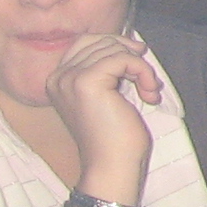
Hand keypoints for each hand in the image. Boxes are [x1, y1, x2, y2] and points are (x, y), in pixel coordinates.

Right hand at [42, 32, 156, 205]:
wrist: (111, 165)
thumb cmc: (114, 135)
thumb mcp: (107, 94)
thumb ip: (107, 69)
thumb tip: (132, 44)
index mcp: (58, 79)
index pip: (87, 41)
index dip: (117, 46)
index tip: (138, 63)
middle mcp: (58, 77)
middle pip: (101, 42)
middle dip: (130, 56)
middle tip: (146, 81)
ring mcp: (69, 79)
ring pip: (115, 50)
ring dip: (141, 68)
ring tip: (148, 91)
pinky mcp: (86, 82)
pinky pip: (124, 59)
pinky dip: (144, 72)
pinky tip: (149, 95)